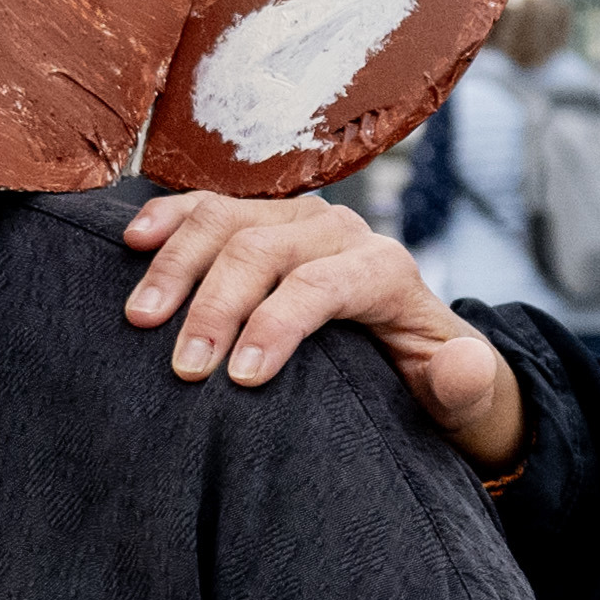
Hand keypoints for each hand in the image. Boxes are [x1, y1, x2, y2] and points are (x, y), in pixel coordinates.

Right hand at [117, 191, 529, 461]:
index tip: (239, 378)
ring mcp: (294, 220)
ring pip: (227, 219)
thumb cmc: (426, 377)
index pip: (321, 284)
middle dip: (217, 307)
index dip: (276, 325)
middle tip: (183, 368)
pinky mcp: (259, 222)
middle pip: (263, 250)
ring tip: (141, 317)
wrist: (413, 346)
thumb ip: (467, 384)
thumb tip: (462, 367)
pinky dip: (168, 218)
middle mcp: (339, 231)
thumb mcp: (461, 392)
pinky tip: (133, 242)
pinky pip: (207, 206)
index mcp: (384, 269)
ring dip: (178, 264)